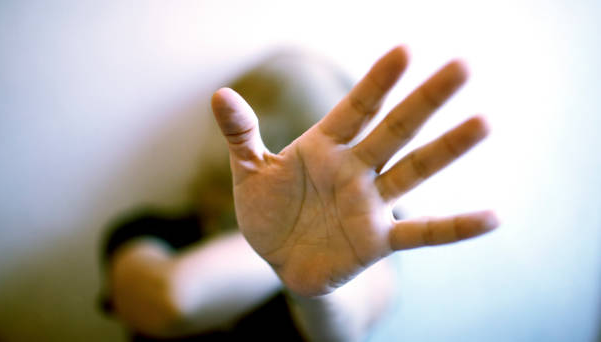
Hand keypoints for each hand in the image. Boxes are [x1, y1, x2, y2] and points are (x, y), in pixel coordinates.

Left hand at [211, 46, 498, 296]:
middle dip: (426, 100)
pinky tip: (493, 217)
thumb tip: (219, 94)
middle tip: (462, 66)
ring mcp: (371, 204)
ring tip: (483, 122)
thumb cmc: (269, 212)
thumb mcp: (251, 173)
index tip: (404, 50)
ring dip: (447, 150)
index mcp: (325, 147)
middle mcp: (356, 169)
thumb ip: (242, 135)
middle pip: (395, 130)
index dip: (378, 81)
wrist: (282, 261)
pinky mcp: (378, 240)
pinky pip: (423, 233)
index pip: (356, 108)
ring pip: (414, 172)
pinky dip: (454, 227)